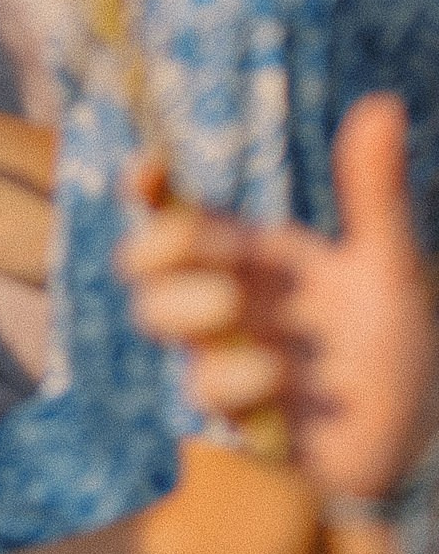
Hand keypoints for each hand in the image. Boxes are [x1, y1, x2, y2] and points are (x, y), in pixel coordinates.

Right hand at [117, 97, 438, 501]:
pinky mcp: (232, 412)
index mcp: (252, 254)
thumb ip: (374, 192)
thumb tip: (384, 103)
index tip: (147, 168)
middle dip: (162, 246)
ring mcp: (221, 353)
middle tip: (220, 251)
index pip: (176, 209)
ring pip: (155, 315)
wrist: (412, 450)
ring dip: (188, 306)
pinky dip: (243, 375)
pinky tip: (291, 381)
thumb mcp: (390, 268)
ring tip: (237, 308)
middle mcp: (224, 297)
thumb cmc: (395, 354)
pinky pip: (204, 386)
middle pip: (142, 257)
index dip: (147, 186)